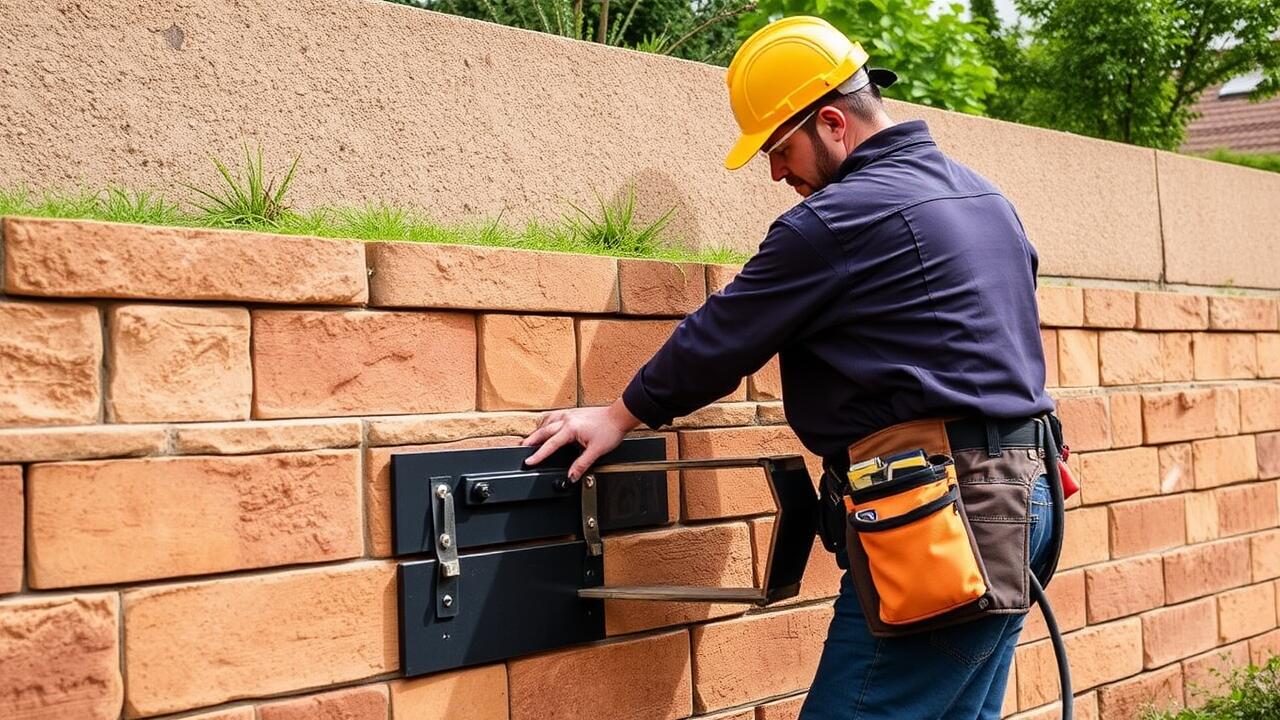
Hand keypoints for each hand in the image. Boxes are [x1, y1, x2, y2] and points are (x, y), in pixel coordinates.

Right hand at [522, 399, 641, 480]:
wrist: (619, 416)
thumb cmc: (610, 430)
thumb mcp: (596, 451)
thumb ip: (581, 465)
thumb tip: (571, 477)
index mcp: (571, 429)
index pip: (550, 444)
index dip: (538, 455)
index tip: (528, 461)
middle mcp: (566, 419)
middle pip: (542, 431)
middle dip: (530, 441)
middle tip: (521, 450)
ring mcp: (568, 414)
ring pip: (546, 421)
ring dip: (537, 431)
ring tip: (530, 440)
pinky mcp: (572, 412)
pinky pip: (553, 416)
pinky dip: (545, 422)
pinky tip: (545, 426)